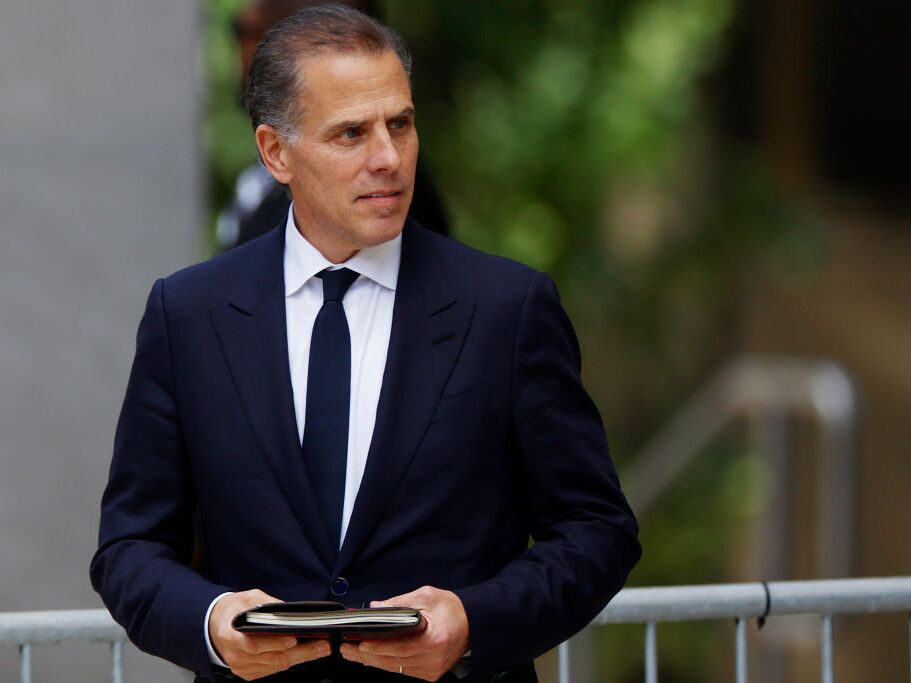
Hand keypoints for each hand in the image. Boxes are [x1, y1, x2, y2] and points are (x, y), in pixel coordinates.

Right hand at [209, 589, 330, 680]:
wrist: (215, 625)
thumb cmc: (232, 610)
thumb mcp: (247, 597)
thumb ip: (265, 603)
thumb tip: (286, 610)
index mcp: (230, 635)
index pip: (254, 644)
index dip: (275, 643)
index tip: (295, 638)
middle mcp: (235, 655)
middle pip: (271, 658)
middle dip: (300, 653)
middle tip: (322, 645)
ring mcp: (241, 667)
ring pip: (275, 666)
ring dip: (300, 658)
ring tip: (320, 648)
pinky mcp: (248, 672)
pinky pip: (272, 669)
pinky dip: (289, 661)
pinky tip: (303, 653)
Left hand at [340, 585, 469, 679]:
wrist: (473, 622)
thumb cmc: (452, 609)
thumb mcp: (427, 596)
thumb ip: (400, 602)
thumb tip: (375, 607)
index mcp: (434, 639)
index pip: (399, 647)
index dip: (378, 647)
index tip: (360, 643)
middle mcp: (433, 659)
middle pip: (393, 661)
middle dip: (367, 655)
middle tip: (347, 649)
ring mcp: (431, 669)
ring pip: (396, 669)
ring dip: (373, 661)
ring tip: (354, 653)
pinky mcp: (430, 674)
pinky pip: (403, 671)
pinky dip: (387, 664)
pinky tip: (372, 658)